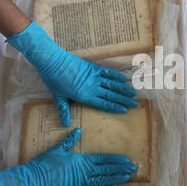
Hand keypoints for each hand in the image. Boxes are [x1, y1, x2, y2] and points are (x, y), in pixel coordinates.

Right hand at [0, 128, 135, 185]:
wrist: (32, 180)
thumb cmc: (43, 164)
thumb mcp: (56, 149)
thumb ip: (68, 141)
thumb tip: (77, 130)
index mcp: (80, 160)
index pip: (103, 159)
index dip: (116, 160)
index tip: (126, 160)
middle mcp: (83, 172)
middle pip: (106, 170)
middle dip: (120, 169)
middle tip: (133, 168)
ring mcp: (80, 182)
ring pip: (102, 180)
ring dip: (115, 178)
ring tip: (127, 177)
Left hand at [7, 21, 137, 126]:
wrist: (52, 61)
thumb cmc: (53, 80)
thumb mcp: (58, 97)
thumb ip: (64, 110)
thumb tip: (65, 124)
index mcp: (84, 96)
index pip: (103, 103)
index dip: (115, 107)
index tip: (125, 110)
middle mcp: (92, 87)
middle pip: (111, 95)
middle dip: (123, 100)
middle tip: (134, 104)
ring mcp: (93, 77)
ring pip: (112, 84)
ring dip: (123, 89)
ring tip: (133, 93)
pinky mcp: (92, 68)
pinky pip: (107, 72)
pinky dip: (115, 75)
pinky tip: (123, 79)